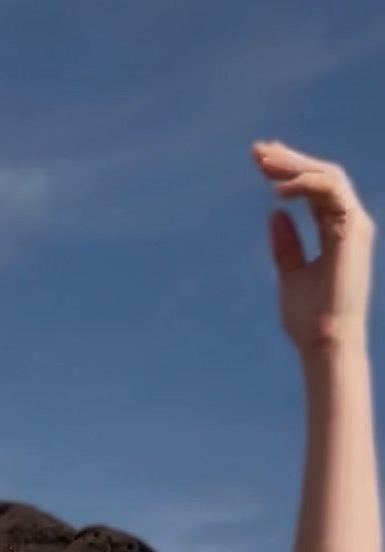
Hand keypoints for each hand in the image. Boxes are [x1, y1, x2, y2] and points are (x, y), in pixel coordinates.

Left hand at [253, 139, 374, 354]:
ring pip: (327, 176)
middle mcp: (348, 224)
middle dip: (289, 160)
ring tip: (264, 163)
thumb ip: (286, 245)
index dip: (289, 173)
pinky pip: (330, 189)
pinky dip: (304, 183)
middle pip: (321, 177)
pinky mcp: (353, 228)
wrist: (325, 341)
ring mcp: (354, 224)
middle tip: (258, 149)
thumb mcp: (290, 276)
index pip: (314, 191)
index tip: (260, 163)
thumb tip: (274, 213)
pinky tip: (278, 189)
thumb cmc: (309, 318)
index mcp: (335, 233)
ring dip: (295, 165)